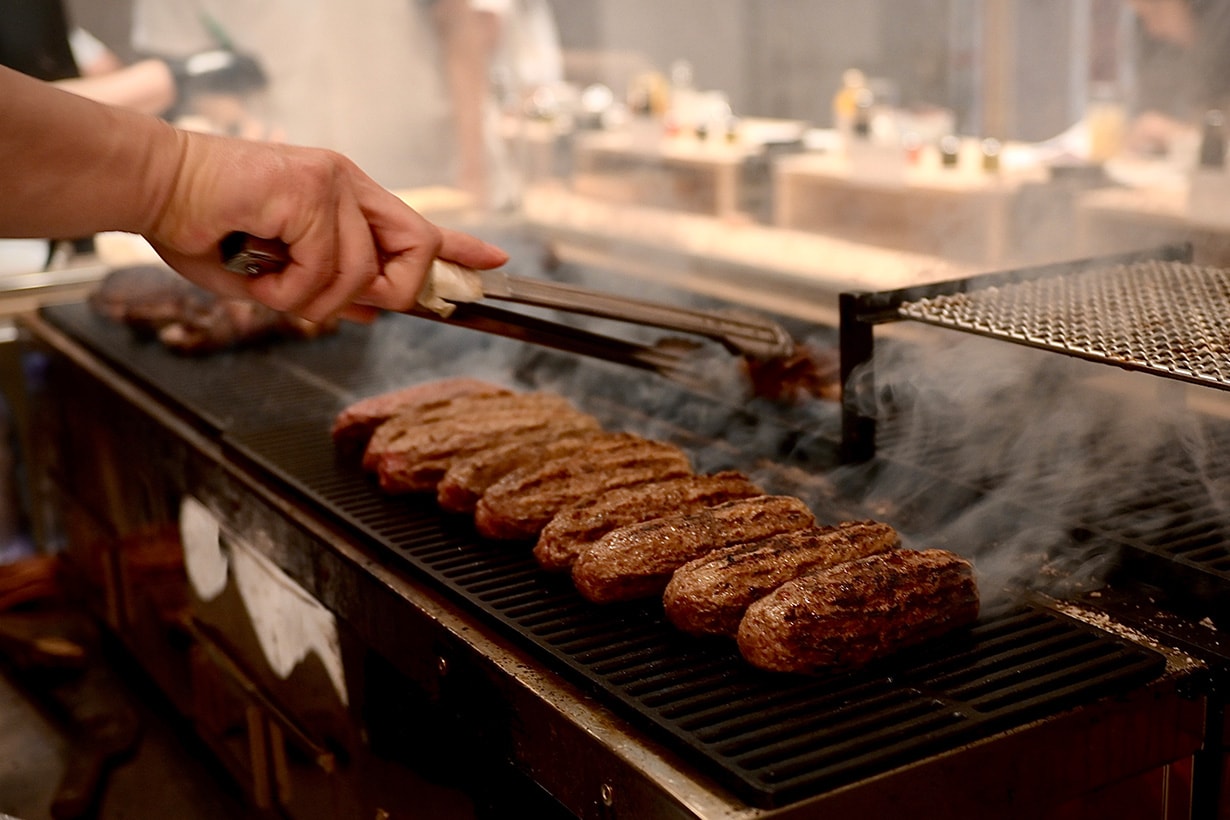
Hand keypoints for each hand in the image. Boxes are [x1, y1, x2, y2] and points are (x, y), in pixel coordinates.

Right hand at [144, 129, 507, 322]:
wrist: (153, 186)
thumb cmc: (205, 224)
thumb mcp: (277, 271)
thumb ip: (328, 287)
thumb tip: (371, 313)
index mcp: (344, 197)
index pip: (419, 223)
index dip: (461, 247)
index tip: (496, 261)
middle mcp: (346, 183)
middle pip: (416, 245)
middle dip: (392, 291)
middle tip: (340, 302)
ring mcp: (332, 182)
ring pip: (361, 273)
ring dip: (310, 298)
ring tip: (266, 280)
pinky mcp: (310, 190)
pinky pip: (323, 268)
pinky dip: (286, 288)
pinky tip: (255, 267)